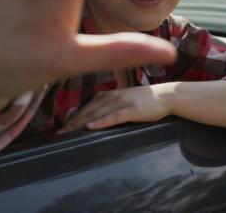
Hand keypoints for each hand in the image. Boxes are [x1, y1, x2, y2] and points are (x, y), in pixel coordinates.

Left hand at [62, 83, 176, 131]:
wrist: (166, 95)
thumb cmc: (145, 100)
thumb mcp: (124, 99)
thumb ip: (109, 105)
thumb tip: (94, 117)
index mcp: (109, 93)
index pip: (87, 105)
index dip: (73, 116)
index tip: (62, 126)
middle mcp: (112, 96)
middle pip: (88, 109)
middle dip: (72, 121)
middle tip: (60, 132)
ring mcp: (121, 102)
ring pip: (97, 113)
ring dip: (81, 122)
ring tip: (68, 132)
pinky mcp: (131, 110)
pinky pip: (113, 116)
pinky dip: (101, 121)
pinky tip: (91, 127)